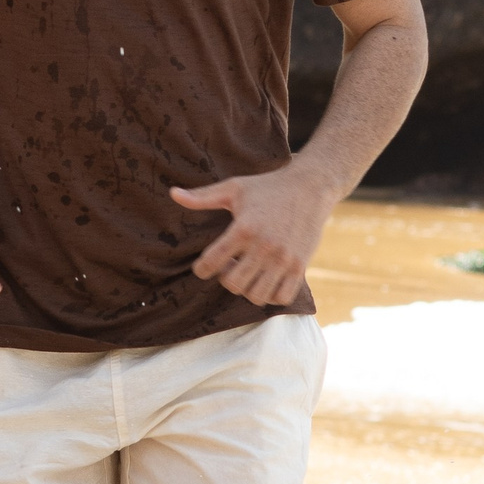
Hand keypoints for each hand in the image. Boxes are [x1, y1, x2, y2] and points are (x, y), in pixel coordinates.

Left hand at [170, 159, 334, 307]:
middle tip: (227, 266)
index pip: (211, 261)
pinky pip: (282, 297)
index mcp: (243, 228)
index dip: (201, 269)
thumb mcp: (233, 188)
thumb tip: (172, 194)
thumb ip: (202, 196)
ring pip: (257, 295)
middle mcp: (264, 246)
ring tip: (246, 272)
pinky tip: (266, 279)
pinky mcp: (300, 266)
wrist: (311, 187)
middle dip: (224, 278)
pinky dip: (271, 294)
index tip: (202, 267)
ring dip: (247, 289)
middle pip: (233, 284)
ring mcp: (284, 259)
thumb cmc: (267, 187)